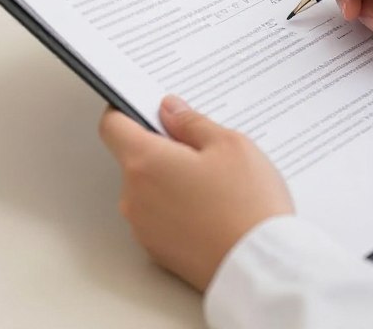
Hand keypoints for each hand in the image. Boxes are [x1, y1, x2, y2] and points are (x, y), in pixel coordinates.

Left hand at [99, 96, 293, 292]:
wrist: (258, 267)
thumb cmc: (246, 204)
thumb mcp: (229, 145)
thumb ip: (192, 123)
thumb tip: (169, 109)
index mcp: (145, 163)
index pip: (113, 126)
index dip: (125, 109)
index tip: (145, 104)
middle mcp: (134, 197)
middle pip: (134, 158)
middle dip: (162, 147)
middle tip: (203, 145)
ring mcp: (144, 229)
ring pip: (149, 188)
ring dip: (171, 178)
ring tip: (216, 181)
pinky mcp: (158, 252)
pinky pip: (160, 215)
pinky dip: (178, 206)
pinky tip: (213, 207)